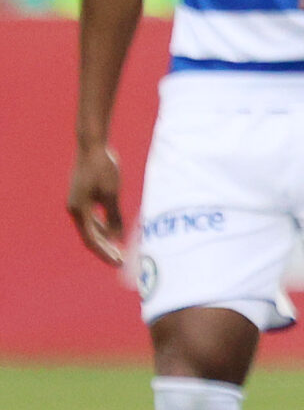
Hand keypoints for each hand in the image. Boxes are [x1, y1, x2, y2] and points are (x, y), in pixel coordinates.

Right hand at [67, 144, 125, 266]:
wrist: (92, 147)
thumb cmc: (103, 169)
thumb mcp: (112, 194)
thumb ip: (114, 216)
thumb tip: (117, 238)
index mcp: (79, 210)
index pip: (92, 239)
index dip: (105, 253)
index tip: (119, 262)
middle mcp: (75, 208)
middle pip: (91, 236)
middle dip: (106, 249)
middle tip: (122, 261)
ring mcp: (78, 203)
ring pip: (91, 227)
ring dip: (106, 238)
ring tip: (120, 250)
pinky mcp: (83, 197)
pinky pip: (92, 217)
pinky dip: (103, 226)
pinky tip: (114, 232)